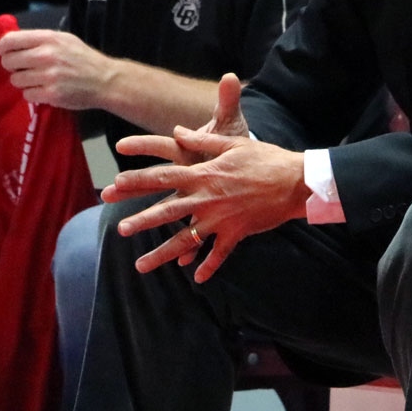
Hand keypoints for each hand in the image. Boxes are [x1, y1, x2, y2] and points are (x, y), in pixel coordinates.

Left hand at [0, 28, 116, 110]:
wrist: (106, 80)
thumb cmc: (84, 59)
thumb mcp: (65, 40)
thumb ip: (40, 40)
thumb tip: (13, 42)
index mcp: (49, 38)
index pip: (9, 40)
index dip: (4, 48)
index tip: (8, 53)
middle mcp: (46, 55)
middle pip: (8, 61)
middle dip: (13, 66)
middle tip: (24, 68)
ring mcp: (49, 76)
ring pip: (15, 80)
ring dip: (24, 82)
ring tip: (37, 80)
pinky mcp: (51, 94)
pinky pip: (27, 95)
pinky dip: (33, 94)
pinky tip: (45, 90)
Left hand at [105, 75, 306, 281]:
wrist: (295, 182)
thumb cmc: (266, 159)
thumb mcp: (234, 143)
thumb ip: (202, 142)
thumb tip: (178, 131)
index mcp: (204, 174)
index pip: (163, 177)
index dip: (138, 179)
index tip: (116, 183)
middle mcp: (207, 198)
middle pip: (168, 212)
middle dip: (142, 222)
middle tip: (121, 230)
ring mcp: (221, 219)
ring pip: (186, 241)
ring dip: (162, 254)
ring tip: (141, 265)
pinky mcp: (236, 233)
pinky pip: (218, 254)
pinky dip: (208, 266)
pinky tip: (196, 278)